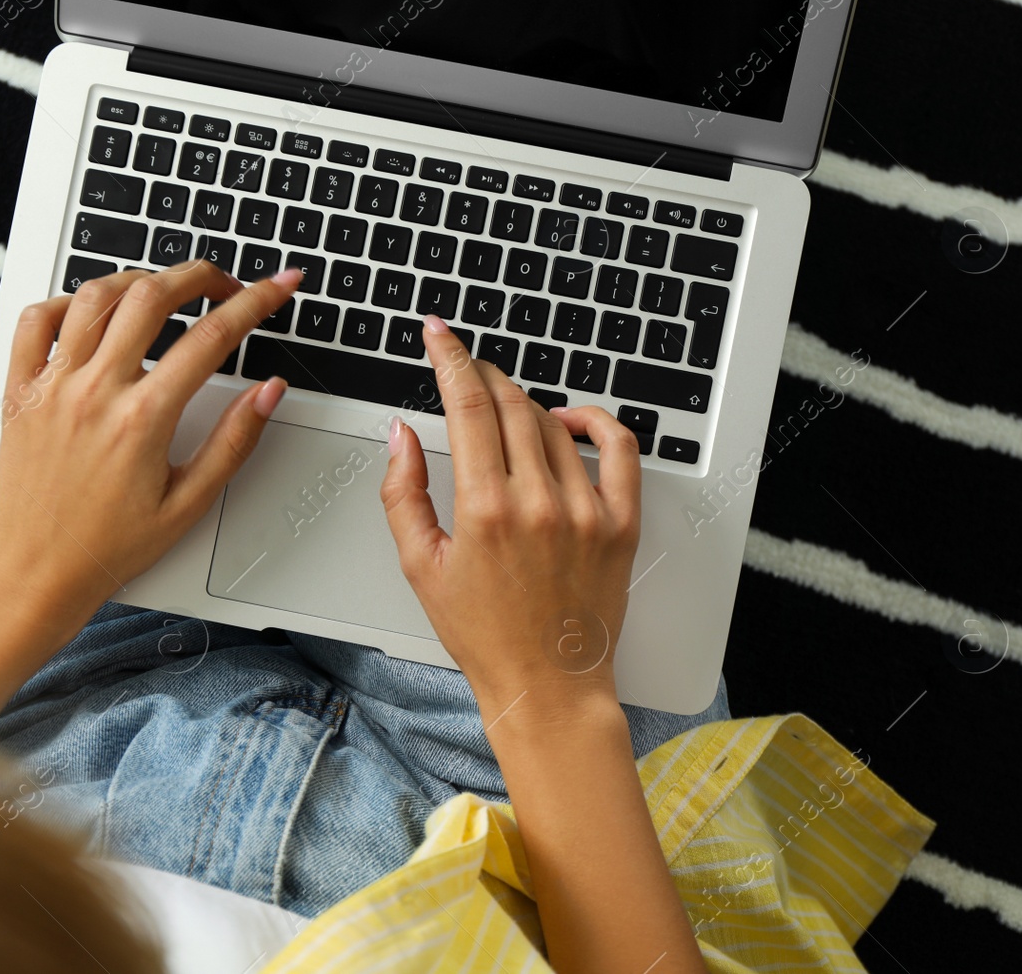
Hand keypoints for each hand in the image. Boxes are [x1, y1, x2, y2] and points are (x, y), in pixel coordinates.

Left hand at [0, 261, 301, 646]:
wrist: (35, 573)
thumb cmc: (107, 546)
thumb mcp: (189, 504)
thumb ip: (233, 441)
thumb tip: (267, 393)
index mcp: (142, 419)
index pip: (213, 338)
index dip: (256, 302)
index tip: (278, 286)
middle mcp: (94, 391)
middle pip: (153, 295)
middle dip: (199, 275)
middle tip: (223, 284)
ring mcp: (52, 386)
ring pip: (95, 295)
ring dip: (138, 279)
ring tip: (163, 290)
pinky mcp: (19, 390)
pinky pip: (35, 320)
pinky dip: (66, 302)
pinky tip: (91, 314)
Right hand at [379, 316, 643, 717]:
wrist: (546, 686)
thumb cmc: (483, 634)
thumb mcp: (420, 566)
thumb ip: (403, 492)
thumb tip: (400, 433)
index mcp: (484, 510)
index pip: (467, 404)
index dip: (450, 358)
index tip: (439, 336)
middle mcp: (537, 503)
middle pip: (512, 405)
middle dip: (484, 376)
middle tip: (468, 370)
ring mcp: (586, 511)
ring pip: (555, 424)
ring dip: (527, 405)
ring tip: (507, 411)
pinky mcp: (621, 523)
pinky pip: (620, 448)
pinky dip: (597, 421)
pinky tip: (573, 419)